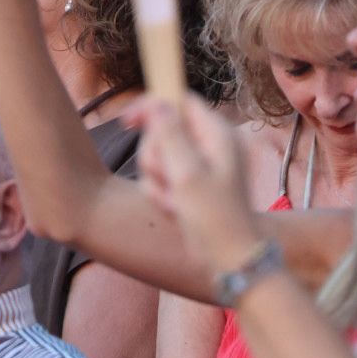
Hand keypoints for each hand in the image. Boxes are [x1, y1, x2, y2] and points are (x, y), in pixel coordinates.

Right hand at [132, 96, 264, 274]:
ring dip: (157, 177)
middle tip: (165, 178)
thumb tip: (158, 102)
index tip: (128, 122)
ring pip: (158, 153)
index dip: (153, 106)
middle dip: (155, 154)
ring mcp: (200, 163)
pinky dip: (161, 191)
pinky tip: (174, 208)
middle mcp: (210, 143)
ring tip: (173, 199)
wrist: (228, 258)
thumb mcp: (187, 173)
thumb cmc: (214, 216)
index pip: (180, 100)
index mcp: (217, 134)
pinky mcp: (191, 181)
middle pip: (163, 128)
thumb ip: (170, 134)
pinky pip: (161, 174)